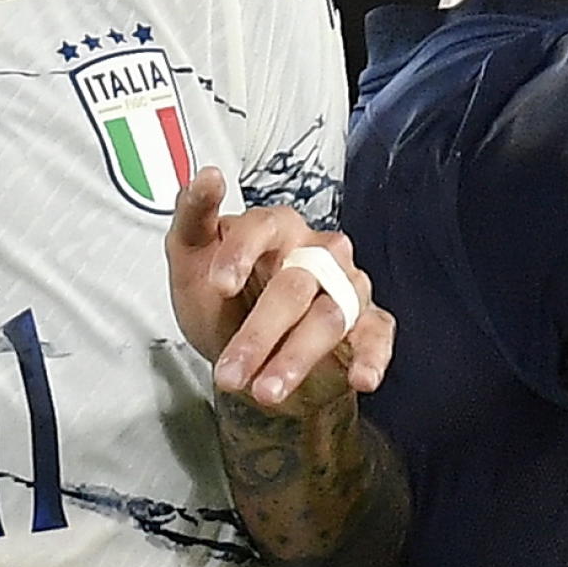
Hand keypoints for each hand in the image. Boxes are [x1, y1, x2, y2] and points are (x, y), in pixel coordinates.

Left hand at [165, 170, 393, 412]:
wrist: (245, 355)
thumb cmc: (220, 299)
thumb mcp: (190, 258)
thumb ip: (193, 215)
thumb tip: (207, 174)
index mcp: (276, 226)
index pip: (265, 226)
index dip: (241, 253)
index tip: (218, 286)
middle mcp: (317, 251)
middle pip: (295, 285)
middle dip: (259, 333)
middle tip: (229, 373)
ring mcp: (346, 285)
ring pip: (329, 316)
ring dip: (297, 357)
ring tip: (265, 392)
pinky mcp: (366, 322)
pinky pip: (377, 333)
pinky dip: (372, 356)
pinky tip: (362, 378)